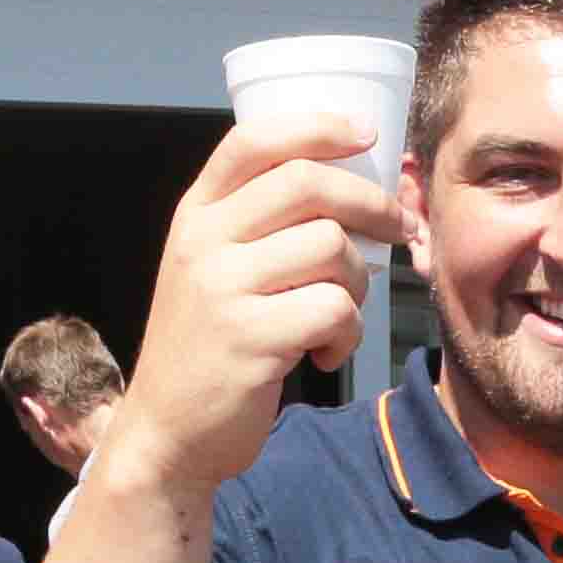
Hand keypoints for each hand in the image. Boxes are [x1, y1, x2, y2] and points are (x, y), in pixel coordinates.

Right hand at [92, 120, 393, 505]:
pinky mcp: (250, 338)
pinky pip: (334, 308)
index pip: (252, 140)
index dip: (317, 127)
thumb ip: (253, 226)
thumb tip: (347, 184)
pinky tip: (325, 354)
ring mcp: (222, 289)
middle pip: (307, 184)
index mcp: (194, 216)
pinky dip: (347, 334)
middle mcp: (201, 242)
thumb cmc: (207, 349)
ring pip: (331, 246)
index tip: (366, 133)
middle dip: (369, 203)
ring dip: (357, 282)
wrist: (166, 435)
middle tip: (396, 228)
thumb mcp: (208, 271)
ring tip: (338, 315)